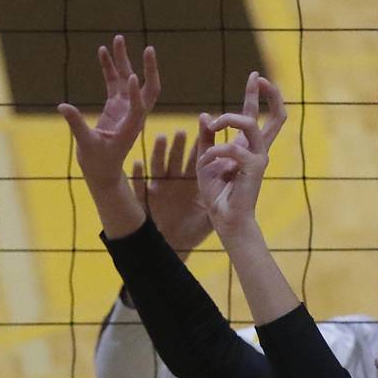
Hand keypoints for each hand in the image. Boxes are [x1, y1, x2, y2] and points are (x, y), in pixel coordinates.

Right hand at [58, 35, 159, 191]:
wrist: (103, 171)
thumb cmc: (99, 163)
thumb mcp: (86, 146)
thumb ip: (77, 125)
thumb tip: (62, 107)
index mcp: (131, 127)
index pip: (139, 107)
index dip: (135, 93)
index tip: (130, 77)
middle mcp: (133, 114)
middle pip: (148, 88)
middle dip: (149, 69)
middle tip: (149, 49)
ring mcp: (125, 108)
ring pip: (129, 79)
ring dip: (125, 60)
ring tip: (118, 38)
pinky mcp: (116, 106)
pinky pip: (114, 82)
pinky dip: (110, 68)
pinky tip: (103, 51)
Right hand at [131, 130, 211, 256]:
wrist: (175, 246)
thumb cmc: (192, 232)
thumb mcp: (209, 215)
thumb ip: (221, 200)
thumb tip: (239, 187)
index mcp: (190, 183)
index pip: (196, 160)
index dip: (199, 145)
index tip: (204, 131)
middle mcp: (175, 181)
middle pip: (177, 158)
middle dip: (180, 145)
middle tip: (184, 131)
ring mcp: (160, 189)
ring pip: (159, 165)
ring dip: (160, 152)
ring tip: (163, 137)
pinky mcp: (148, 200)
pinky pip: (141, 185)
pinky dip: (138, 174)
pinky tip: (138, 163)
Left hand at [195, 72, 285, 240]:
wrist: (224, 219)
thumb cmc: (217, 193)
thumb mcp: (206, 159)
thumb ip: (207, 138)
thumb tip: (205, 115)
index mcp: (247, 146)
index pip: (256, 115)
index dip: (257, 94)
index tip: (255, 76)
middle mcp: (258, 149)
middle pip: (276, 116)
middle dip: (268, 94)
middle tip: (256, 78)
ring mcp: (259, 158)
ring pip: (249, 123)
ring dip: (228, 118)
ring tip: (214, 125)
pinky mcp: (253, 168)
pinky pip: (232, 148)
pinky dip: (215, 151)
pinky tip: (206, 162)